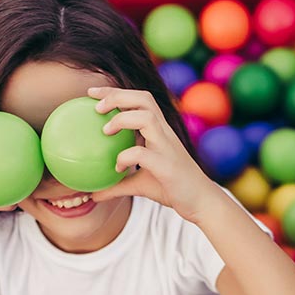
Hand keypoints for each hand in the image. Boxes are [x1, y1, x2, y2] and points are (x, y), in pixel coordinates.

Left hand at [87, 87, 220, 222]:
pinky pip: (142, 154)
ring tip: (105, 130)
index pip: (139, 100)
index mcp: (160, 132)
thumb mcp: (140, 185)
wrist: (202, 202)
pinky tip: (117, 168)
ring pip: (147, 117)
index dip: (115, 92)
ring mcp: (167, 147)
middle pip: (144, 99)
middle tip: (95, 106)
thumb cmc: (174, 189)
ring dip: (122, 119)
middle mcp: (165, 133)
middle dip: (117, 96)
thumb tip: (94, 194)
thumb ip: (117, 185)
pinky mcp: (167, 166)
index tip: (92, 94)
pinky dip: (126, 157)